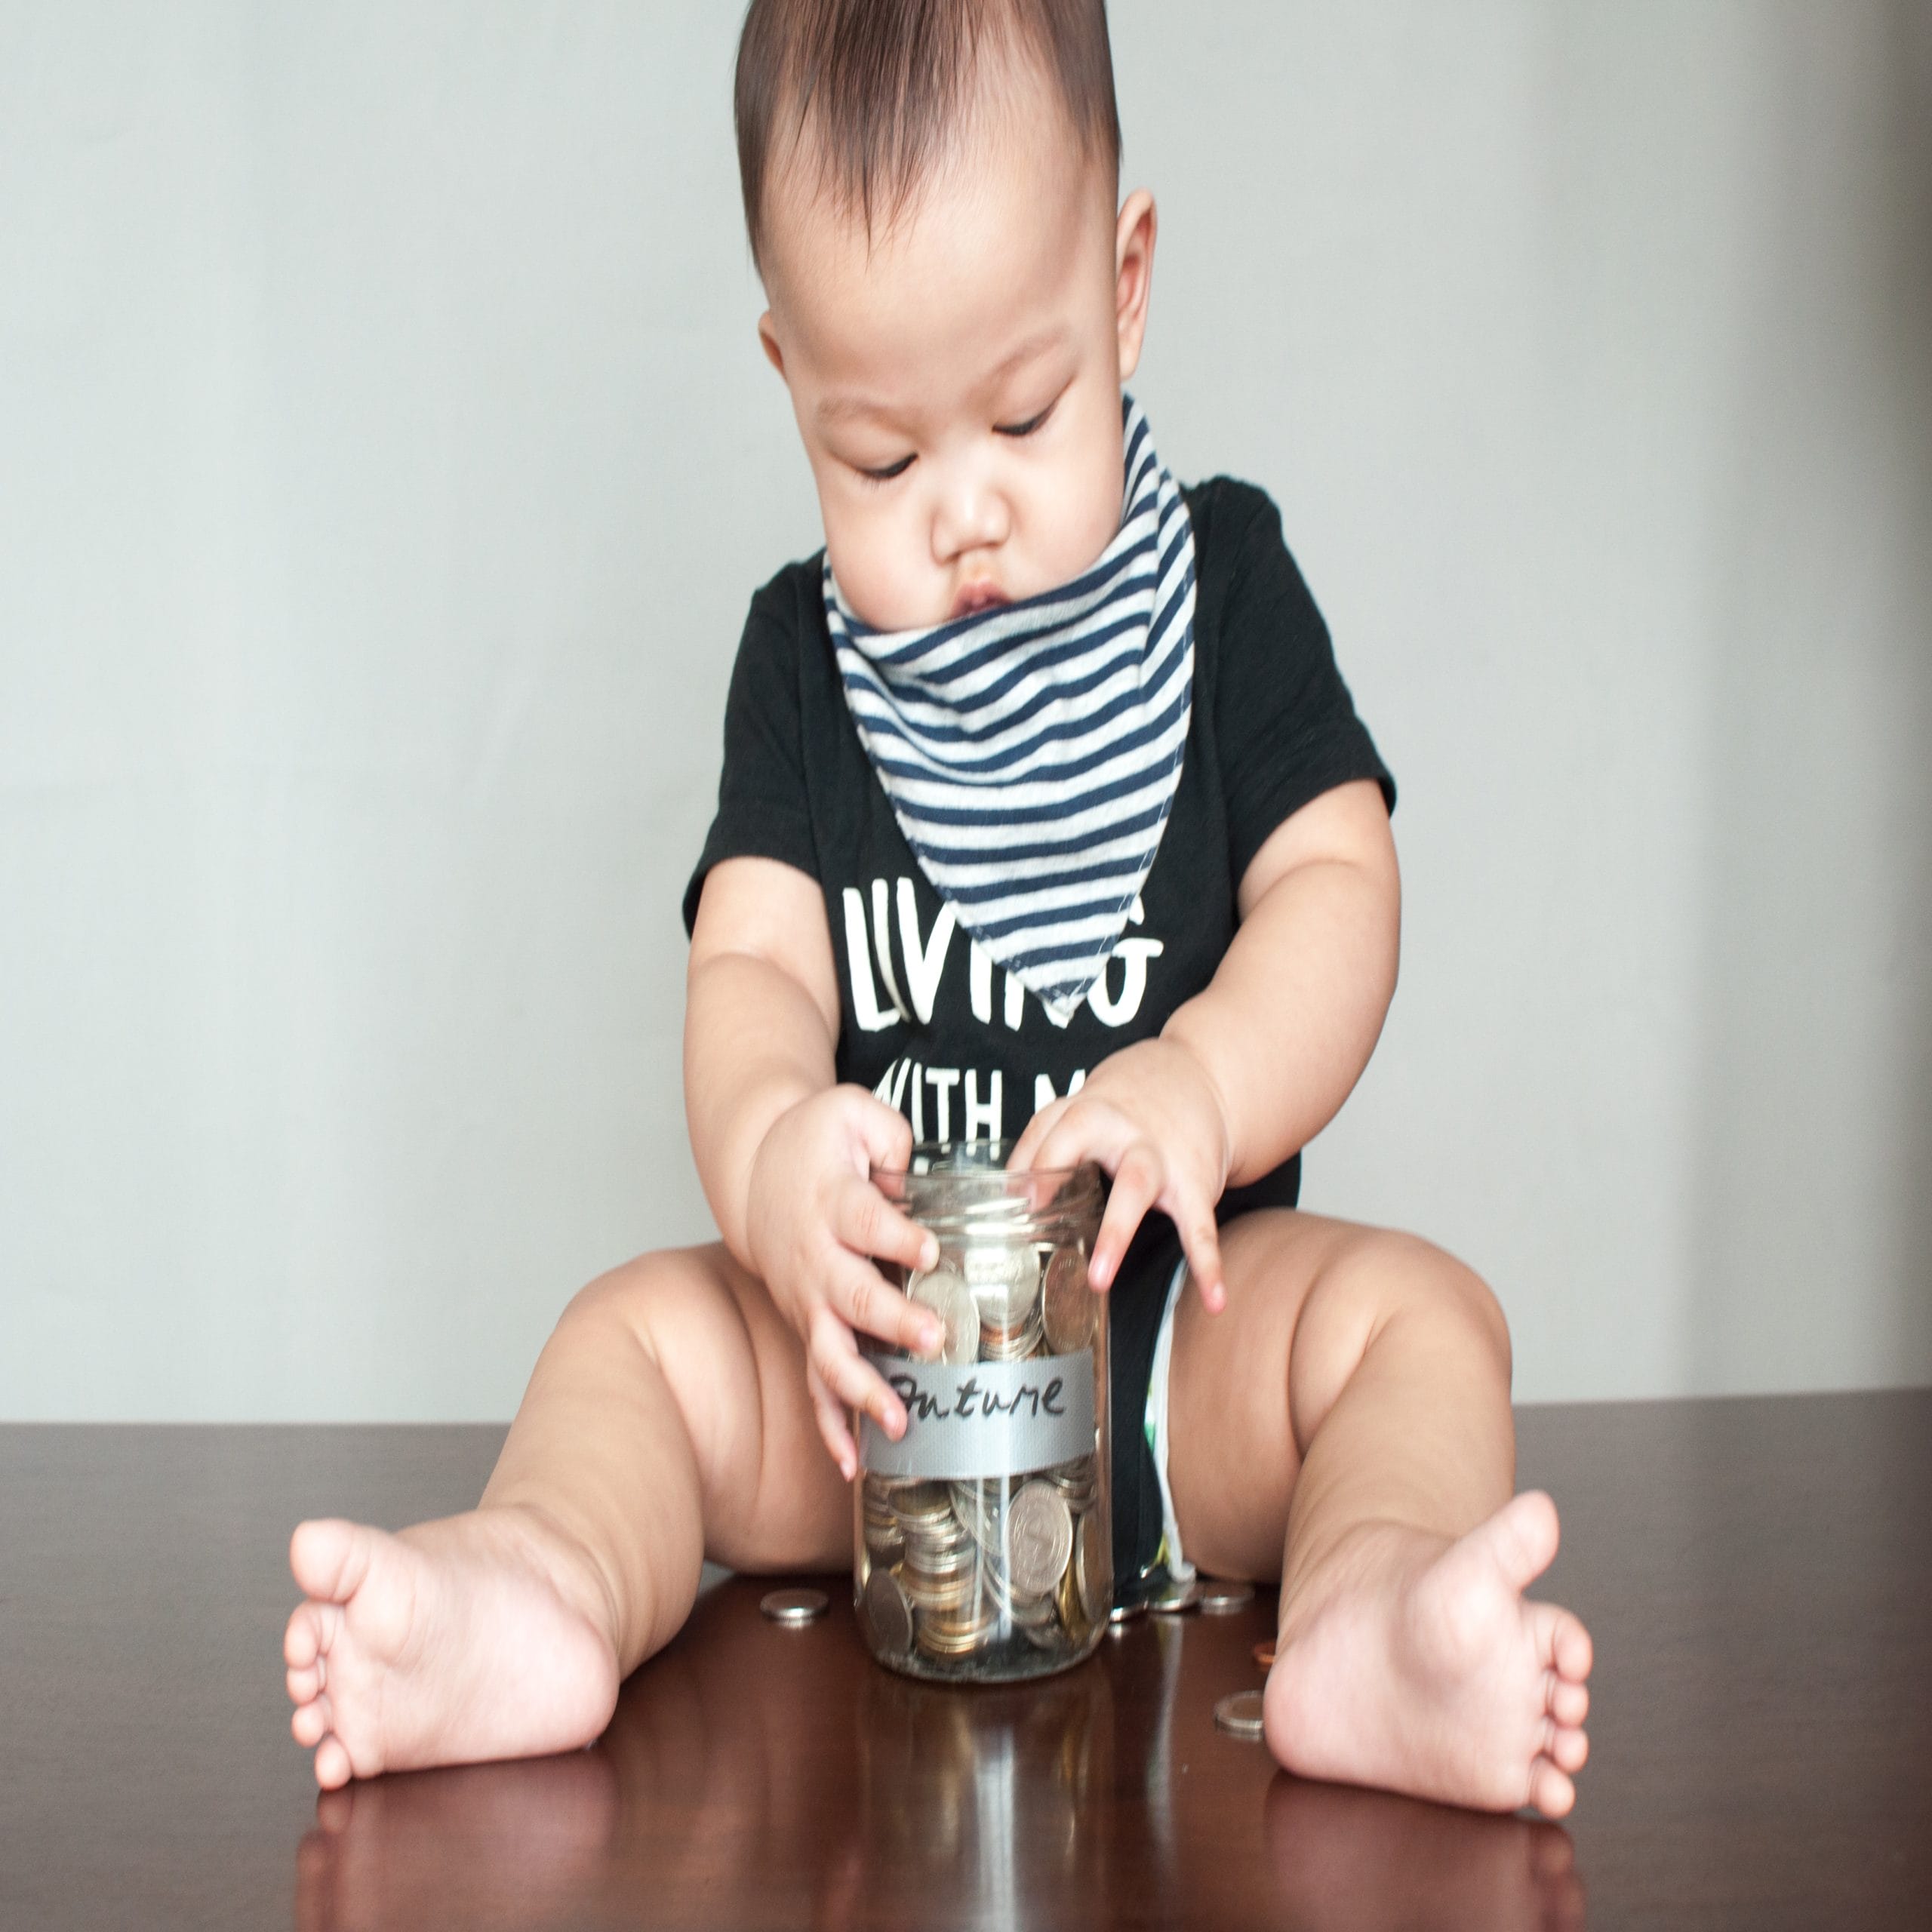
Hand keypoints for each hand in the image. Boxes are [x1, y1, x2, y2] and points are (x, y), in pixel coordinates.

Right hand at [745, 1085, 945, 1477]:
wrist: (760, 1173)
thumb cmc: (818, 1143)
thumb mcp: (852, 1112)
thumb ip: (892, 1136)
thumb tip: (913, 1172)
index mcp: (831, 1201)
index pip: (866, 1220)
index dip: (897, 1235)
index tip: (930, 1247)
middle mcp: (816, 1258)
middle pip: (852, 1293)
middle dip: (893, 1320)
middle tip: (935, 1339)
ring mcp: (807, 1300)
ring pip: (829, 1351)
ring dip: (862, 1389)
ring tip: (899, 1420)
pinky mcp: (807, 1326)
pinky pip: (815, 1382)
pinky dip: (829, 1425)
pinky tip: (852, 1464)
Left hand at [1008, 1037, 1233, 1312]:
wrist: (1205, 1077)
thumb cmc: (1129, 1104)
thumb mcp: (1085, 1106)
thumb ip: (1045, 1141)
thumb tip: (1006, 1191)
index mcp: (1088, 1111)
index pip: (1046, 1129)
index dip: (1027, 1161)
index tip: (1011, 1199)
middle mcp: (1121, 1130)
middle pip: (1082, 1140)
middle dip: (1054, 1175)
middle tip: (1033, 1220)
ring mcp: (1160, 1156)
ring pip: (1135, 1187)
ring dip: (1114, 1233)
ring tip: (1098, 1280)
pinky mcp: (1195, 1181)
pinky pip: (1201, 1226)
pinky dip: (1208, 1264)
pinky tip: (1214, 1299)